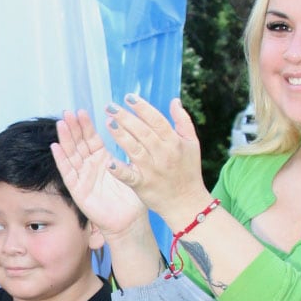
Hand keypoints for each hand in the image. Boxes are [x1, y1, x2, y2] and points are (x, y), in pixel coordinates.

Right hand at [52, 109, 147, 235]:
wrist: (130, 219)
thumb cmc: (132, 195)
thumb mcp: (131, 168)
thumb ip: (126, 152)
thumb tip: (128, 130)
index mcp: (102, 159)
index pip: (91, 138)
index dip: (85, 125)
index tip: (81, 111)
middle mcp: (89, 166)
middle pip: (78, 143)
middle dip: (72, 128)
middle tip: (67, 112)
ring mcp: (82, 177)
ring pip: (71, 155)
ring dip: (65, 140)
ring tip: (60, 124)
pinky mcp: (78, 190)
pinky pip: (68, 173)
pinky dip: (61, 160)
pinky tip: (55, 147)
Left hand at [103, 95, 207, 225]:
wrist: (188, 203)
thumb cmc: (189, 171)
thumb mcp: (192, 144)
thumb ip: (183, 121)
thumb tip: (174, 100)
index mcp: (175, 142)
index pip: (157, 120)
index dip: (142, 108)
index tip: (128, 97)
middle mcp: (164, 154)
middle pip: (143, 132)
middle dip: (126, 117)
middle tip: (110, 106)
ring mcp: (153, 170)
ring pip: (135, 149)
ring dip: (120, 135)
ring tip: (108, 122)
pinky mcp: (144, 186)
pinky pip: (130, 177)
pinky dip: (120, 170)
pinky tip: (109, 162)